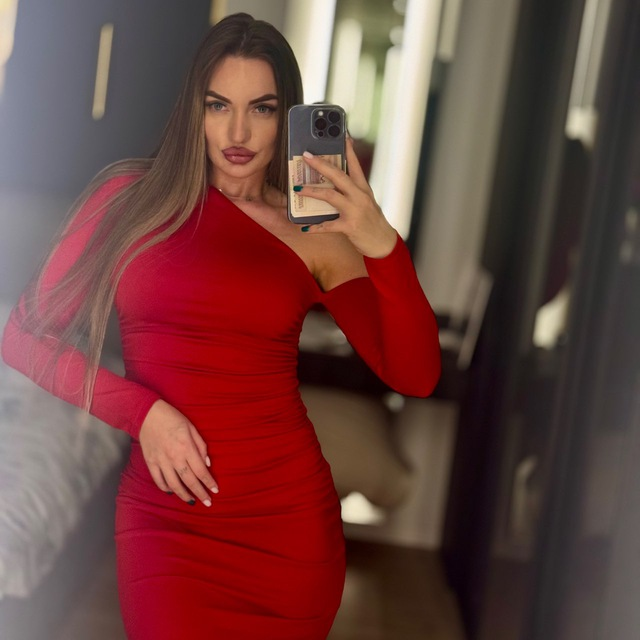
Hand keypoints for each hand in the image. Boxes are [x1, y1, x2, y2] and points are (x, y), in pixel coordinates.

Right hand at [139, 399, 218, 505]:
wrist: (147, 414)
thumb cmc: (173, 418)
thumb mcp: (192, 428)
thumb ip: (201, 446)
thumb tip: (207, 464)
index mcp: (186, 448)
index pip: (201, 471)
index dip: (209, 482)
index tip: (215, 490)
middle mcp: (174, 457)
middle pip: (189, 481)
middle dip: (200, 493)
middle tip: (207, 502)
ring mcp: (161, 461)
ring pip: (173, 485)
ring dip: (184, 495)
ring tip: (192, 501)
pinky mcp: (150, 462)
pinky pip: (158, 480)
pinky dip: (165, 488)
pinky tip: (172, 492)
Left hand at [295, 136, 397, 257]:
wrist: (383, 242)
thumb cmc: (371, 221)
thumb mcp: (366, 201)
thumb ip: (353, 190)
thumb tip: (335, 181)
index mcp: (363, 188)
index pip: (355, 164)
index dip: (348, 149)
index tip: (341, 134)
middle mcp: (359, 196)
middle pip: (338, 175)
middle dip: (321, 164)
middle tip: (306, 156)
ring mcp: (354, 210)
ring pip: (330, 196)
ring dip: (312, 191)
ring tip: (297, 189)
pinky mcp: (350, 226)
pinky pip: (328, 225)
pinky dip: (315, 227)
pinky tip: (305, 228)